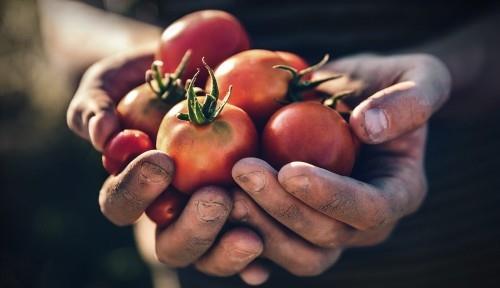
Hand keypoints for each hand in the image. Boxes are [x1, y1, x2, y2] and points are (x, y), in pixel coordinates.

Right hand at [66, 49, 269, 284]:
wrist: (195, 71)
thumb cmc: (147, 80)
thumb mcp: (113, 81)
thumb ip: (94, 105)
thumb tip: (101, 136)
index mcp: (133, 188)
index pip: (122, 204)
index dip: (137, 190)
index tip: (162, 160)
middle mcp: (170, 211)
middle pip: (171, 245)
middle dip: (192, 228)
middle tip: (215, 199)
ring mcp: (207, 218)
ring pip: (209, 255)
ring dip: (226, 250)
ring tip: (252, 235)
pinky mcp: (244, 216)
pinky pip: (250, 247)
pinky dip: (255, 261)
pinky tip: (265, 263)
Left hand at [231, 53, 450, 275]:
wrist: (355, 96)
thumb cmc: (388, 83)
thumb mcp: (419, 75)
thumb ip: (408, 101)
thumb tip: (367, 128)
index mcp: (399, 191)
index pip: (369, 210)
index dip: (330, 196)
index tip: (289, 170)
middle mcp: (364, 222)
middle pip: (326, 238)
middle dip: (281, 208)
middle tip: (241, 170)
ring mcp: (330, 228)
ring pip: (297, 253)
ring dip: (257, 225)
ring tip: (223, 188)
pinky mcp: (299, 224)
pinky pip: (272, 248)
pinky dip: (243, 236)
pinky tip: (217, 213)